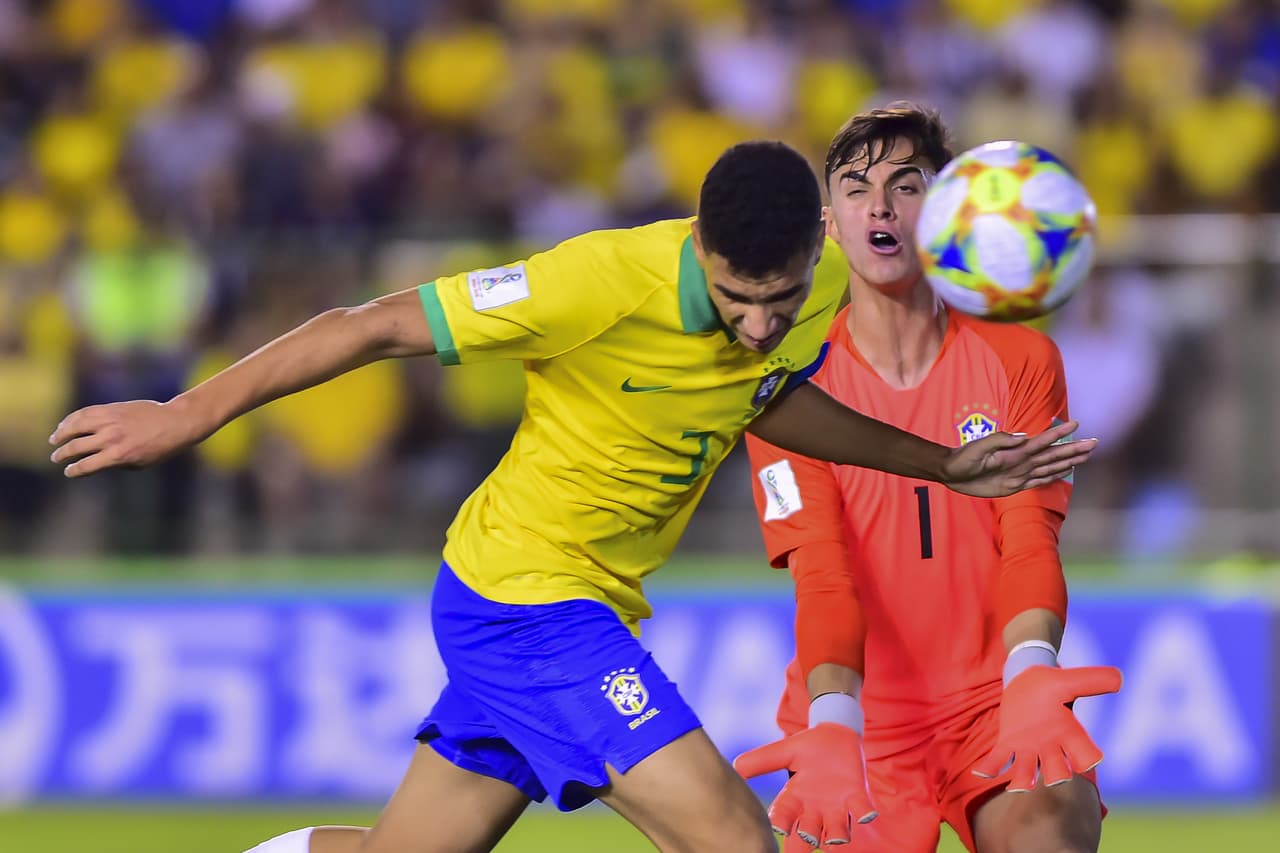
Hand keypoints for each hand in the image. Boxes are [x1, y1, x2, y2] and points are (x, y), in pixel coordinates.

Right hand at [49, 399, 200, 476]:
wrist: (175, 422)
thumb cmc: (160, 447)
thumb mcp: (140, 463)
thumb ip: (116, 463)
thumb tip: (96, 462)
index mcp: (118, 456)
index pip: (86, 466)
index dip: (74, 470)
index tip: (69, 471)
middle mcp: (111, 438)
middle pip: (76, 447)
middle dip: (63, 454)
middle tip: (57, 457)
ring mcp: (111, 421)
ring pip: (76, 426)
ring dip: (61, 433)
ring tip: (55, 439)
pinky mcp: (112, 409)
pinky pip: (87, 412)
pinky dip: (73, 418)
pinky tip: (66, 424)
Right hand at [734, 723, 875, 847]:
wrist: (835, 734)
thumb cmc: (806, 747)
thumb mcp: (781, 752)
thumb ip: (759, 761)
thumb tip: (733, 769)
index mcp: (793, 799)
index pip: (783, 817)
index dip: (780, 824)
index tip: (777, 826)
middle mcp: (814, 809)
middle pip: (808, 835)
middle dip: (806, 841)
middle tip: (806, 839)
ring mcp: (837, 805)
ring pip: (837, 831)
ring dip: (836, 836)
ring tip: (835, 836)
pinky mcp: (857, 796)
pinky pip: (862, 810)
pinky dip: (865, 814)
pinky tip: (865, 814)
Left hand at [941, 420, 1095, 497]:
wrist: (952, 472)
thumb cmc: (963, 458)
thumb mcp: (978, 448)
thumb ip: (999, 441)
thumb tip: (1023, 437)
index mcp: (1015, 450)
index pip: (1042, 441)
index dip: (1059, 434)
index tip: (1076, 424)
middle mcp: (1021, 460)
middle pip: (1053, 454)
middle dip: (1073, 448)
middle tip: (1094, 442)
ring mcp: (1020, 472)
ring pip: (1050, 467)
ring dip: (1069, 461)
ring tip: (1087, 455)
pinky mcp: (1015, 485)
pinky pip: (1039, 481)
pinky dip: (1054, 476)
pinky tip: (1066, 470)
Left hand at [973, 664, 1122, 790]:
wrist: (1025, 680)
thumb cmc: (1050, 683)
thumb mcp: (1069, 680)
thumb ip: (1092, 680)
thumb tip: (1119, 678)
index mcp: (1070, 734)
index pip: (1085, 755)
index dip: (1088, 760)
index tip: (1091, 762)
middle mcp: (1052, 746)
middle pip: (1058, 773)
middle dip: (1057, 777)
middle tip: (1056, 778)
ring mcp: (1029, 748)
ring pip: (1029, 773)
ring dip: (1023, 782)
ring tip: (1018, 787)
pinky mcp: (1009, 744)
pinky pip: (999, 761)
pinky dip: (990, 768)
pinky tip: (981, 772)